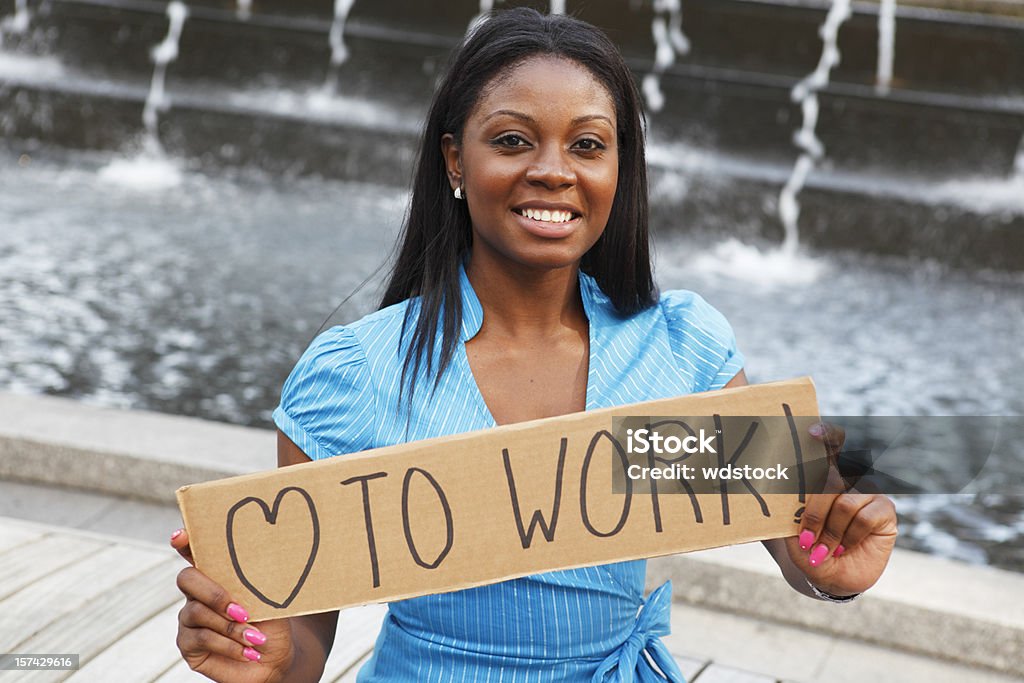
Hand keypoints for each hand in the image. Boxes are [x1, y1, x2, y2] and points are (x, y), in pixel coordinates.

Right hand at [172, 528, 294, 681]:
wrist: (274, 659)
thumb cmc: (272, 624)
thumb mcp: (269, 598)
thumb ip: (255, 581)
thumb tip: (260, 560)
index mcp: (217, 576)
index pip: (195, 552)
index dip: (185, 542)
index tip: (180, 537)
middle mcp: (197, 595)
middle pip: (187, 579)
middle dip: (214, 593)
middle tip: (242, 610)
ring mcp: (189, 620)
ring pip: (197, 612)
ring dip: (230, 626)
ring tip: (255, 637)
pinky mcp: (188, 646)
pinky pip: (202, 639)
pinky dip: (229, 645)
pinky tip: (248, 651)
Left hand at [784, 422, 898, 596]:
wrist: (831, 578)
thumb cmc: (809, 549)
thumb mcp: (792, 536)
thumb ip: (788, 519)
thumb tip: (780, 506)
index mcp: (822, 476)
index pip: (830, 445)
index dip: (826, 434)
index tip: (811, 432)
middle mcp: (847, 478)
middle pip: (835, 470)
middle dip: (817, 501)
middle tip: (806, 526)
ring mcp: (867, 492)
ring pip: (844, 502)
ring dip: (829, 530)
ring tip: (822, 550)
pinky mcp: (884, 509)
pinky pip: (862, 517)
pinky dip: (847, 537)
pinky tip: (842, 548)